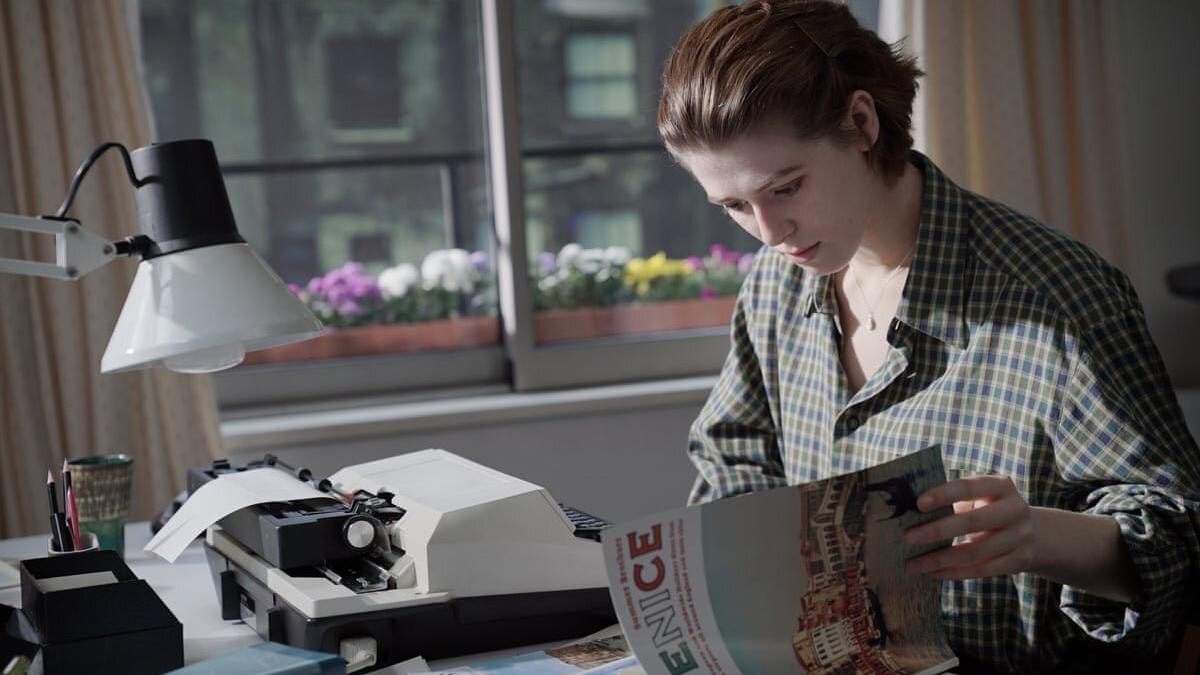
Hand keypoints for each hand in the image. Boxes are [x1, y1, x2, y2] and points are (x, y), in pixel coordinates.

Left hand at [904, 475, 1035, 579]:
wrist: (1035, 533)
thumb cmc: (990, 509)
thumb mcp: (980, 498)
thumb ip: (954, 500)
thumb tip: (910, 511)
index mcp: (1001, 486)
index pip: (968, 487)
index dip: (943, 494)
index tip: (918, 504)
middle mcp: (1015, 509)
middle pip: (972, 522)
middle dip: (937, 531)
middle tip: (908, 538)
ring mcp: (1020, 537)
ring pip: (975, 552)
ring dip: (940, 560)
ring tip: (913, 564)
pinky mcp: (1018, 561)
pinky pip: (981, 570)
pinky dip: (954, 573)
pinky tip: (932, 573)